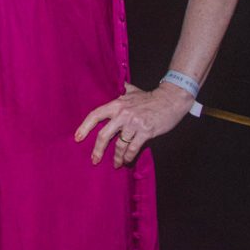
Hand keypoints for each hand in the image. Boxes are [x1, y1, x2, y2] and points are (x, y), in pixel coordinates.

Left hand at [74, 82, 192, 167]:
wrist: (171, 99)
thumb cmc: (150, 97)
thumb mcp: (132, 91)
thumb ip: (121, 91)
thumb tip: (115, 85)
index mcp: (116, 104)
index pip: (95, 115)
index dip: (84, 127)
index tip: (77, 138)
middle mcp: (123, 114)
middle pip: (104, 135)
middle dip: (98, 150)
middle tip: (94, 160)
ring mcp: (134, 123)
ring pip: (120, 144)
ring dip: (117, 157)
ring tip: (116, 163)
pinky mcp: (146, 131)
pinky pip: (133, 148)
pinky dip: (129, 156)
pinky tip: (127, 161)